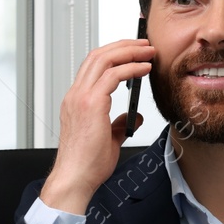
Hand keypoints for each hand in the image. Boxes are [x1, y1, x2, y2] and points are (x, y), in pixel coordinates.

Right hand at [40, 39, 153, 214]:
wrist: (75, 179)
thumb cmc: (86, 164)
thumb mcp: (108, 139)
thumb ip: (119, 124)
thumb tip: (134, 117)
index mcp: (76, 100)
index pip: (93, 66)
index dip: (114, 54)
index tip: (133, 52)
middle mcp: (76, 95)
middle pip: (98, 55)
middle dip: (123, 45)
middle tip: (144, 44)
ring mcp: (81, 98)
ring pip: (104, 59)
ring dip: (129, 51)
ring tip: (148, 51)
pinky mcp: (91, 104)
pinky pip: (113, 75)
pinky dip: (131, 68)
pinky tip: (144, 69)